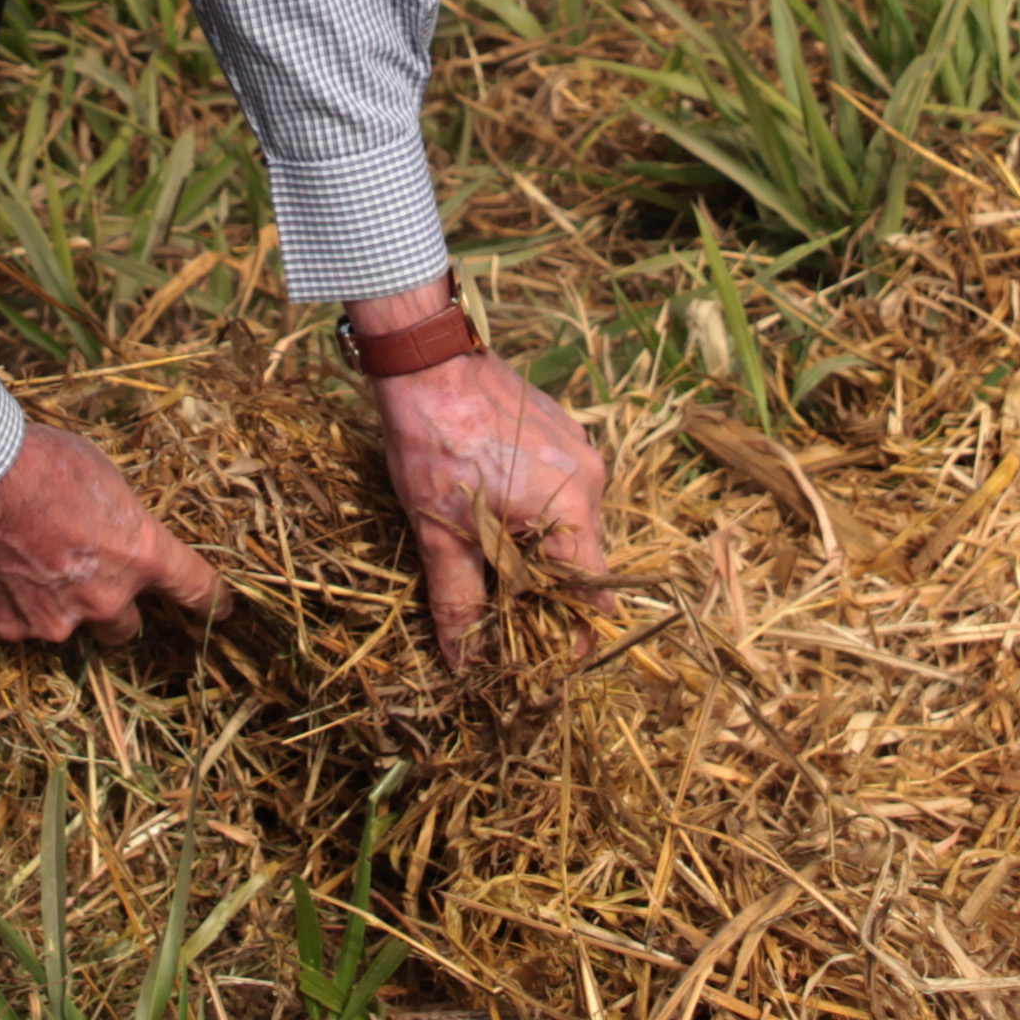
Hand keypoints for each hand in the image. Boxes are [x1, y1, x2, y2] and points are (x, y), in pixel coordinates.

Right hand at [0, 421, 224, 649]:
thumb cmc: (41, 461)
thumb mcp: (103, 477)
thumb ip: (116, 520)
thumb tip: (110, 531)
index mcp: (141, 556)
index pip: (195, 587)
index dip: (211, 601)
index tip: (221, 609)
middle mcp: (105, 601)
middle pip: (124, 628)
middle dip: (111, 609)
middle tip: (86, 578)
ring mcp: (53, 621)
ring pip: (64, 626)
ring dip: (54, 603)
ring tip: (22, 557)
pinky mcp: (6, 627)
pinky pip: (15, 621)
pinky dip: (8, 602)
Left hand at [360, 299, 614, 670]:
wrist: (429, 360)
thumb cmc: (437, 442)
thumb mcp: (444, 533)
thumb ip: (459, 600)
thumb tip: (464, 659)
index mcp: (573, 508)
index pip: (591, 590)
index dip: (574, 628)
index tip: (553, 654)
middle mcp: (590, 477)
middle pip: (585, 556)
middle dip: (554, 592)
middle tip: (517, 618)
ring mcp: (578, 448)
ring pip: (572, 520)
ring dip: (544, 548)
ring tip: (503, 566)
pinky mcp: (560, 429)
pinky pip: (562, 486)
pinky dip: (540, 510)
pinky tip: (500, 513)